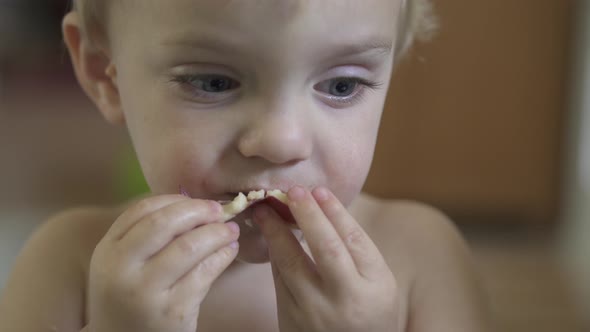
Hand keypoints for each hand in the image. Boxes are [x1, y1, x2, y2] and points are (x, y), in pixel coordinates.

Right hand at [87, 195, 239, 331]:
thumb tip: (194, 205)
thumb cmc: (129, 297)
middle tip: (219, 210)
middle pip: (164, 224)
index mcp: (108, 251)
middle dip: (198, 211)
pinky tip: (229, 251)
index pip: (141, 210)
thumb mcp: (123, 265)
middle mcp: (122, 269)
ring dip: (217, 233)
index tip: (197, 200)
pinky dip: (222, 257)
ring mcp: (147, 292)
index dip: (175, 200)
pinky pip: (204, 274)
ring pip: (189, 247)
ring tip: (231, 230)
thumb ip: (146, 235)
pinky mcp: (173, 311)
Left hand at [254, 187, 399, 331]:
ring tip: (264, 210)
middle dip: (308, 215)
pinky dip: (274, 254)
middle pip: (326, 249)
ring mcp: (316, 311)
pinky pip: (279, 280)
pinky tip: (269, 236)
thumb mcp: (378, 284)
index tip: (320, 190)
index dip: (335, 212)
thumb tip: (321, 210)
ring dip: (275, 232)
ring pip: (291, 264)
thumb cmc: (368, 313)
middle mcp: (346, 299)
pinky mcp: (291, 319)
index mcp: (376, 286)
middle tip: (293, 190)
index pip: (355, 240)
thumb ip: (357, 254)